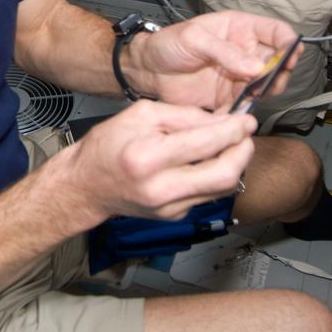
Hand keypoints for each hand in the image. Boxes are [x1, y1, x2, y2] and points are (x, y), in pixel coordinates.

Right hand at [58, 100, 257, 221]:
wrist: (86, 186)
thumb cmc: (107, 145)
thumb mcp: (140, 114)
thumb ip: (183, 116)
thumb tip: (221, 121)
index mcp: (148, 157)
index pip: (206, 143)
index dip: (234, 130)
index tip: (246, 120)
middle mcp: (161, 188)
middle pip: (224, 175)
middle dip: (243, 152)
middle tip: (246, 136)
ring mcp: (169, 207)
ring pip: (222, 189)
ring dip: (236, 165)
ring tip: (233, 146)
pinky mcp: (174, 216)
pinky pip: (208, 195)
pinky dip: (217, 176)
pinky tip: (212, 161)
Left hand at [125, 11, 300, 109]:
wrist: (147, 71)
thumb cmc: (167, 44)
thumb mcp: (194, 39)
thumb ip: (224, 51)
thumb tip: (256, 66)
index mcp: (240, 29)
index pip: (276, 31)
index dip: (288, 42)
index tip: (291, 55)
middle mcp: (245, 52)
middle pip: (278, 62)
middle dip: (279, 73)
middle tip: (268, 81)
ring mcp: (238, 76)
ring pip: (266, 87)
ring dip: (264, 94)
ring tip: (251, 96)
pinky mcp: (229, 97)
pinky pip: (245, 106)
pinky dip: (244, 111)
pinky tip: (233, 112)